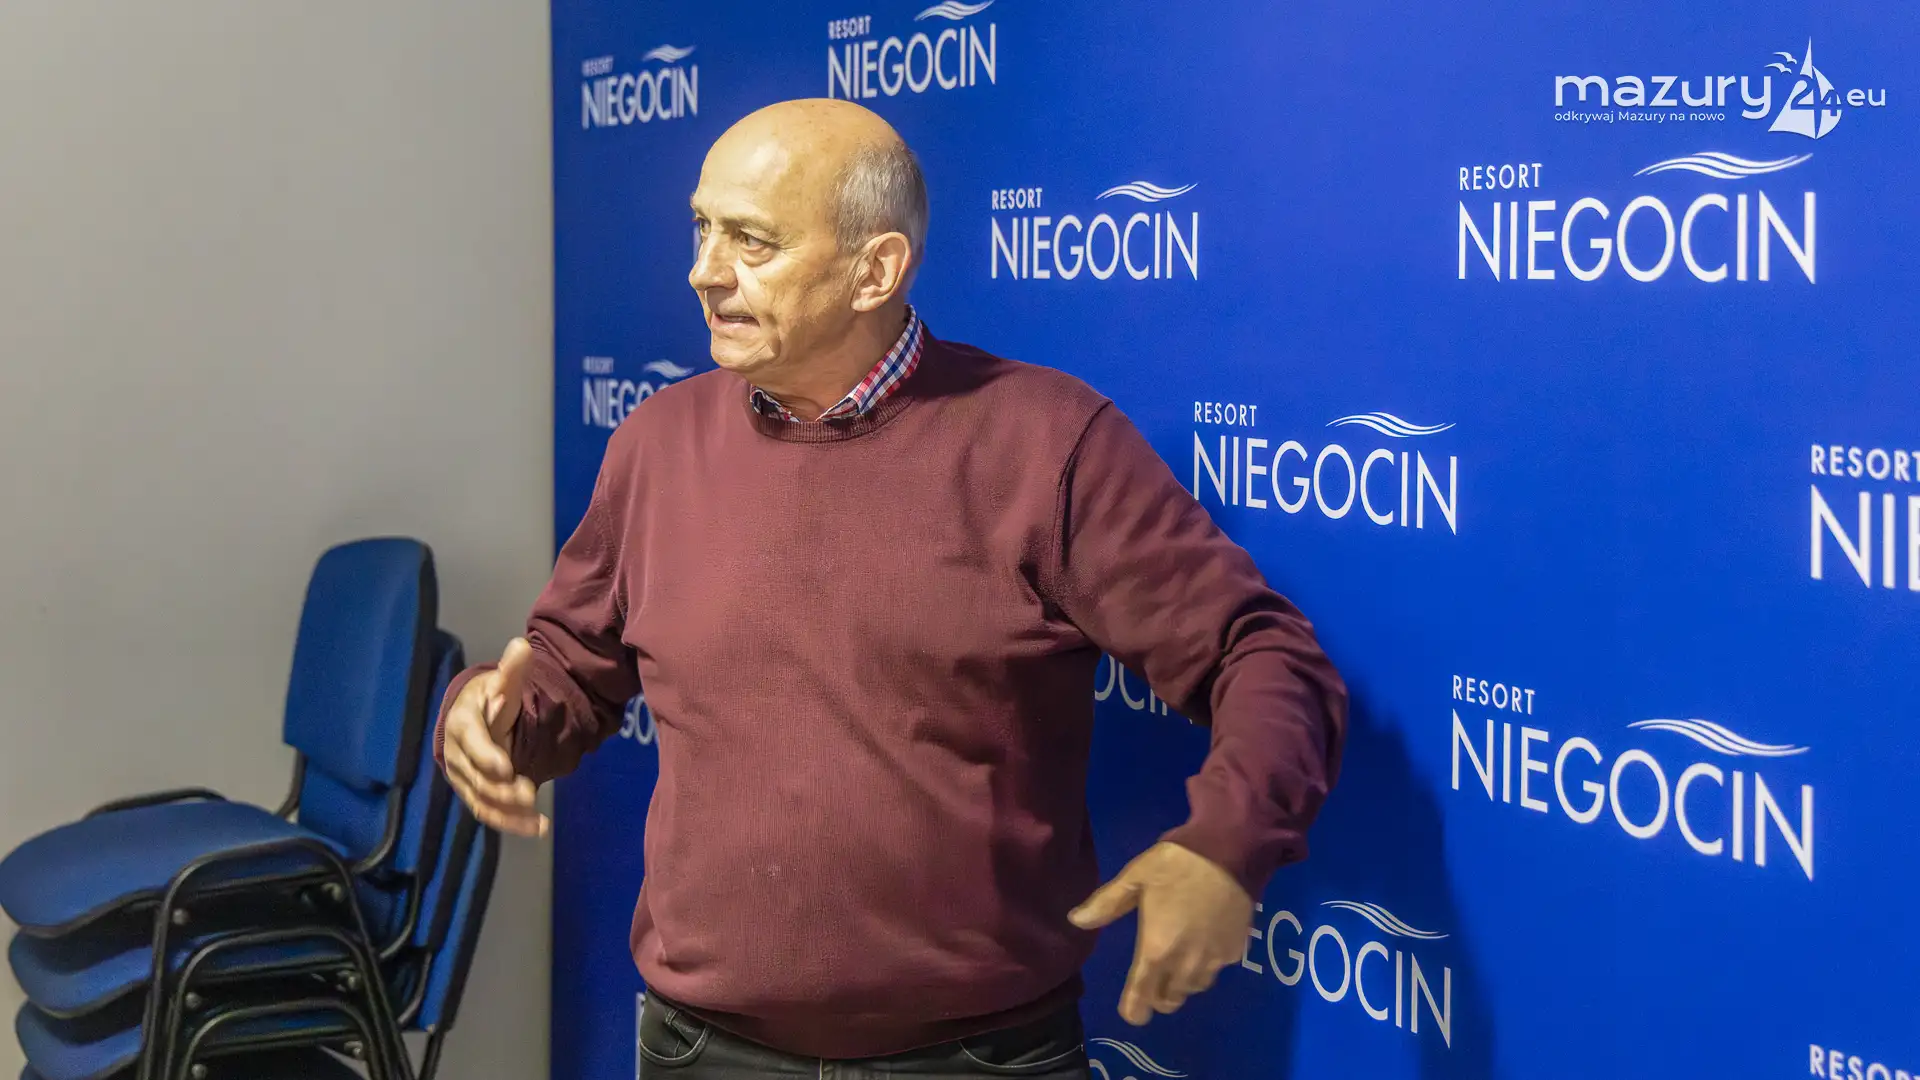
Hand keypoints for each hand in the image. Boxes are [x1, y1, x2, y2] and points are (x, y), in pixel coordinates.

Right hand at [442, 638, 548, 837]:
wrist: (473, 720)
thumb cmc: (488, 700)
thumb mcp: (501, 682)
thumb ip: (512, 670)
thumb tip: (522, 646)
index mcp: (462, 724)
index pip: (471, 742)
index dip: (486, 756)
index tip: (506, 769)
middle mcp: (457, 755)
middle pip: (477, 778)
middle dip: (502, 790)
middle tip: (529, 794)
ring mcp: (464, 778)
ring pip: (482, 801)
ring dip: (508, 813)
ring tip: (535, 819)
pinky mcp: (474, 795)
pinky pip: (489, 813)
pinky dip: (510, 823)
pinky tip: (536, 829)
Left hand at [1069, 841, 1252, 1024]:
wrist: (1228, 851)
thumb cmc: (1175, 864)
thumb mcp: (1134, 878)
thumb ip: (1106, 904)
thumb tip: (1076, 920)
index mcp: (1156, 950)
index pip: (1142, 998)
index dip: (1134, 1010)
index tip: (1131, 1010)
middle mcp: (1184, 964)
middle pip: (1169, 1000)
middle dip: (1157, 995)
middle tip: (1152, 975)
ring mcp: (1213, 960)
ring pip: (1193, 988)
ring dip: (1181, 982)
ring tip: (1177, 959)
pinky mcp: (1235, 951)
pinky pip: (1216, 969)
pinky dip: (1206, 965)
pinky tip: (1203, 942)